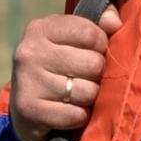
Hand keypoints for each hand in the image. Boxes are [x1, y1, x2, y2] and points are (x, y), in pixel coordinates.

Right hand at [9, 5, 120, 140]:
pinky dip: (79, 117)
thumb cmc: (58, 66)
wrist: (25, 107)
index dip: (101, 46)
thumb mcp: (72, 39)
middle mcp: (30, 51)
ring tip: (76, 96)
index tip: (93, 53)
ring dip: (89, 98)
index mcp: (41, 28)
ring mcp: (26, 81)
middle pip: (93, 64)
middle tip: (85, 79)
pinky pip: (75, 115)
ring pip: (87, 92)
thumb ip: (98, 24)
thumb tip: (114, 23)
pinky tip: (68, 111)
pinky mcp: (28, 110)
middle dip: (97, 75)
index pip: (91, 34)